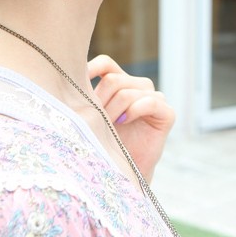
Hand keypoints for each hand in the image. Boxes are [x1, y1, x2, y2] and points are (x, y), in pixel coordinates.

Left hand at [87, 54, 175, 182]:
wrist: (124, 172)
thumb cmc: (105, 143)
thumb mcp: (93, 116)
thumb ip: (87, 97)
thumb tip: (68, 79)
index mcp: (121, 82)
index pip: (106, 63)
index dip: (91, 68)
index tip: (77, 84)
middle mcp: (139, 86)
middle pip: (113, 80)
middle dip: (100, 101)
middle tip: (95, 120)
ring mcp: (155, 97)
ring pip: (127, 92)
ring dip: (113, 111)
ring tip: (107, 127)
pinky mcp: (167, 113)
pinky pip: (150, 101)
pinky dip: (134, 111)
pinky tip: (124, 121)